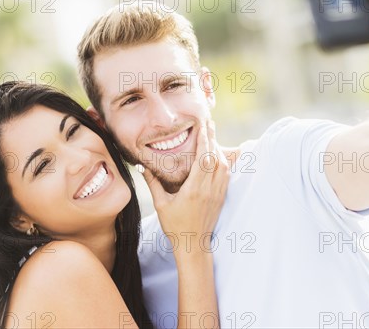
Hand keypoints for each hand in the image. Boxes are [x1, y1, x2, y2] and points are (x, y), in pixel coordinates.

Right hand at [142, 120, 229, 256]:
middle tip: (209, 123)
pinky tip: (217, 156)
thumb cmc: (175, 226)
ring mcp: (217, 193)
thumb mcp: (161, 204)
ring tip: (211, 138)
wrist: (193, 245)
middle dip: (213, 138)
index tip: (204, 125)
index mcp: (194, 189)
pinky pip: (226, 175)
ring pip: (223, 165)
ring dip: (218, 149)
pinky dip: (223, 162)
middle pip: (215, 157)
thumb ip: (153, 184)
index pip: (203, 158)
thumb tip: (142, 166)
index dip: (205, 139)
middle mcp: (209, 189)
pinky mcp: (221, 197)